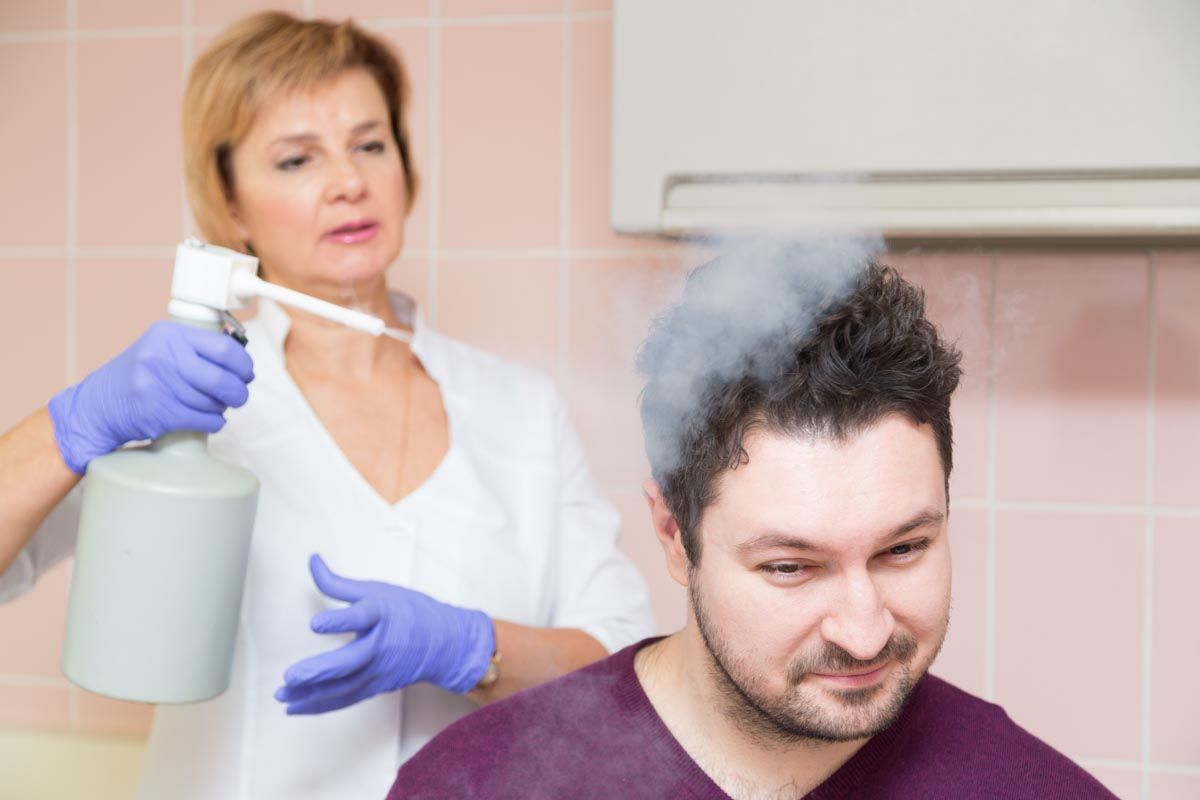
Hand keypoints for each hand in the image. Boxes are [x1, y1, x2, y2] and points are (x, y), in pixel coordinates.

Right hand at [47, 321, 253, 473]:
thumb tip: (240, 360)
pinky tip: (211, 420)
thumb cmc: (137, 377)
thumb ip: (194, 348)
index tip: (246, 373)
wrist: (98, 406)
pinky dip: (214, 423)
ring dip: (222, 408)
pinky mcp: (157, 412)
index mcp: (168, 335)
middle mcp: (162, 357)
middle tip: (239, 395)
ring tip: (216, 406)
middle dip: (238, 391)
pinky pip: (203, 419)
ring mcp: (158, 385)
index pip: (224, 347)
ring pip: (213, 401)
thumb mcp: (160, 348)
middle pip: (222, 378)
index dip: (243, 364)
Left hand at [275, 554, 495, 714]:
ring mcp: (378, 671)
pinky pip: (345, 699)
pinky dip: (320, 705)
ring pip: (343, 687)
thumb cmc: (408, 611)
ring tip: (283, 695)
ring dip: (311, 694)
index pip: (360, 617)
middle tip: (291, 676)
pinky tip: (296, 707)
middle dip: (319, 671)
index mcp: (381, 615)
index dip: (338, 621)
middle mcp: (380, 646)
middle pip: (350, 662)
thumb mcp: (376, 590)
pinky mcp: (376, 687)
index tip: (315, 624)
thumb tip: (312, 560)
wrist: (444, 642)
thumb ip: (338, 583)